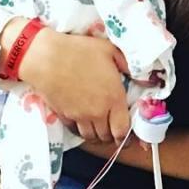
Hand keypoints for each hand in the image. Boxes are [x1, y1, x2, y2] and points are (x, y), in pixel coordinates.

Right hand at [10, 27, 130, 144]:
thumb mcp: (110, 51)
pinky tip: (82, 121)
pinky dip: (80, 129)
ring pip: (90, 136)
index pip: (122, 129)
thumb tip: (142, 77)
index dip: (126, 136)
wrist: (46, 58)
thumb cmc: (80, 51)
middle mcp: (98, 112)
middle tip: (113, 129)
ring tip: (99, 127)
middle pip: (107, 136)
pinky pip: (75, 130)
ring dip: (97, 135)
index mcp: (113, 98)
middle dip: (112, 136)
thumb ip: (128, 65)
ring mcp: (79, 116)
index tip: (128, 136)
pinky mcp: (63, 115)